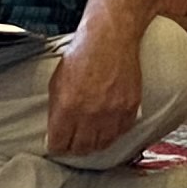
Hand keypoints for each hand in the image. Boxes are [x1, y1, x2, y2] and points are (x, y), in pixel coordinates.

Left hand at [42, 25, 142, 168]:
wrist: (111, 38)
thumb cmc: (82, 55)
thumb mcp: (57, 82)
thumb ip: (56, 110)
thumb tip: (56, 130)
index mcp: (67, 107)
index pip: (59, 144)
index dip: (56, 146)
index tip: (57, 144)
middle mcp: (90, 113)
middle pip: (81, 149)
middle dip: (74, 148)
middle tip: (73, 143)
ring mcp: (112, 112)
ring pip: (102, 144)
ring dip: (94, 143)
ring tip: (90, 137)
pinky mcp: (130, 107)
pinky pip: (121, 132)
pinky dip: (114, 132)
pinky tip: (108, 125)